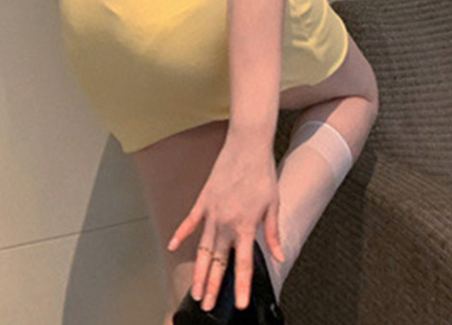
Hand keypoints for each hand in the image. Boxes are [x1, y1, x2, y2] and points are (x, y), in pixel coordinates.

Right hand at [167, 138, 285, 310]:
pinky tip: (173, 248)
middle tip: (207, 305)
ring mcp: (212, 211)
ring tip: (195, 289)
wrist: (247, 146)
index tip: (240, 304)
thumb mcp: (274, 204)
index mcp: (246, 225)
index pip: (244, 263)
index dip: (242, 286)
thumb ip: (272, 233)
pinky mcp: (204, 200)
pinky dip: (181, 235)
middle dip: (213, 286)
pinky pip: (190, 221)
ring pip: (203, 247)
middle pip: (218, 261)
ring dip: (199, 270)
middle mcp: (226, 222)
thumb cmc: (262, 173)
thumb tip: (278, 255)